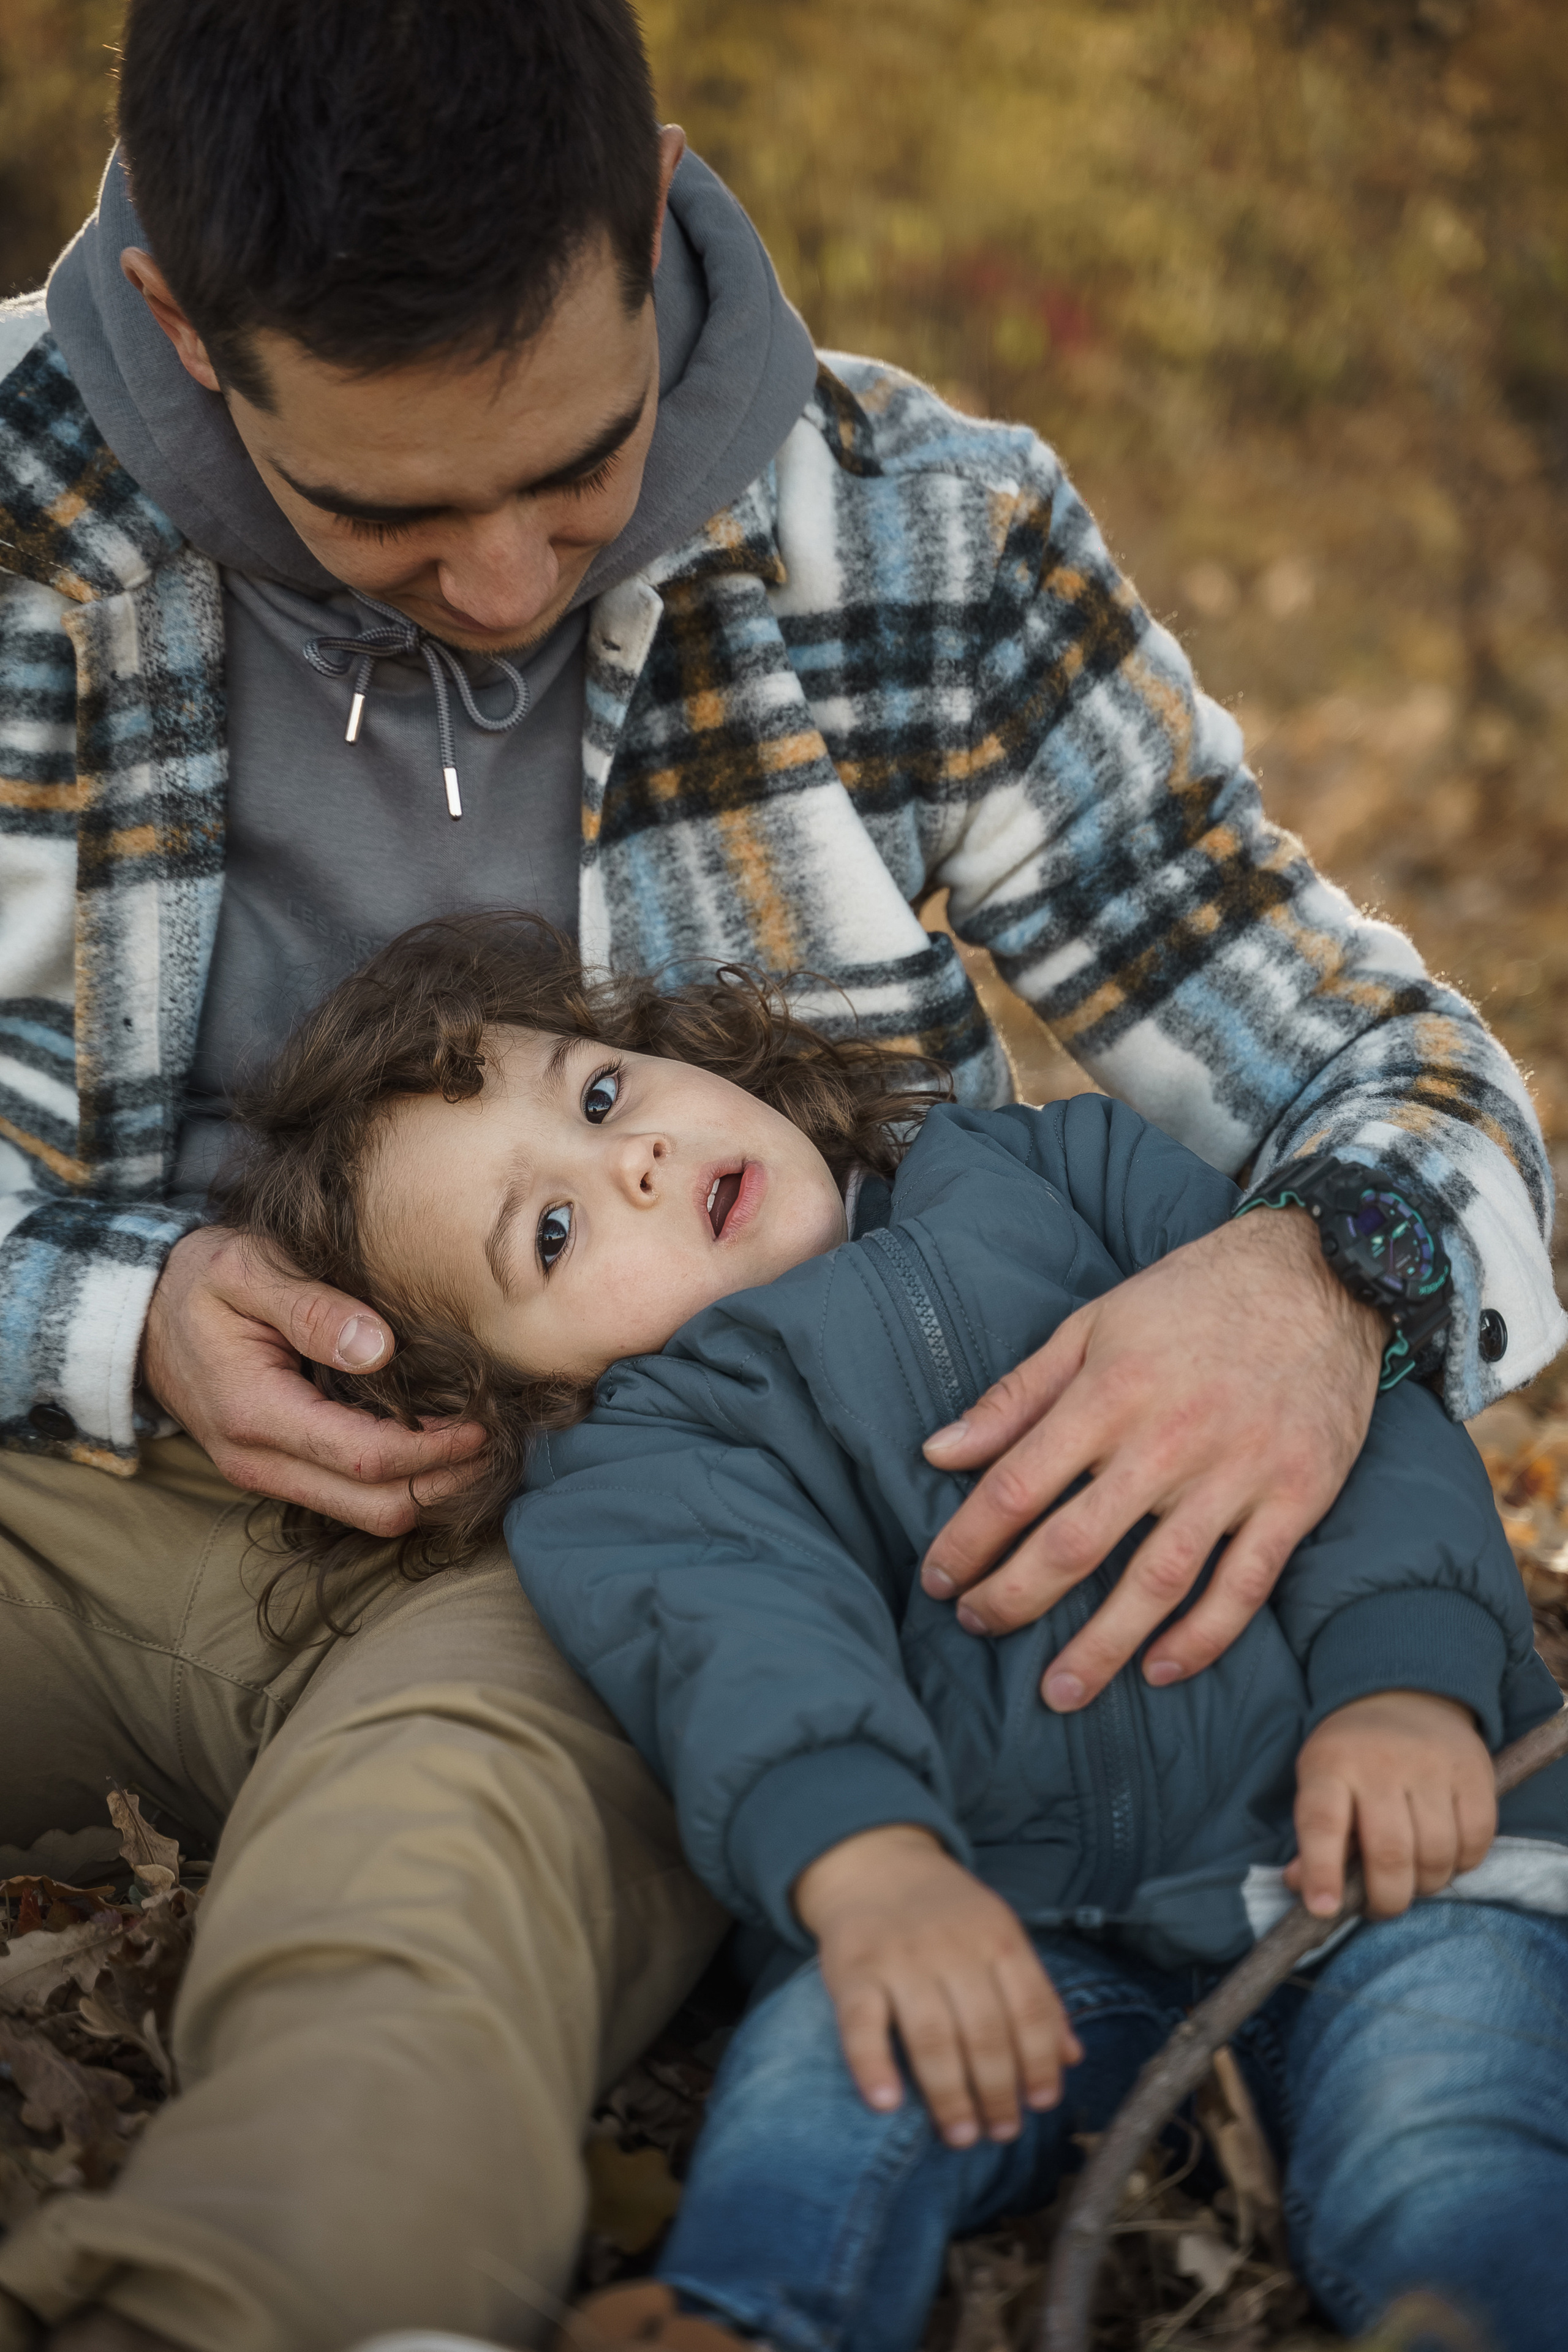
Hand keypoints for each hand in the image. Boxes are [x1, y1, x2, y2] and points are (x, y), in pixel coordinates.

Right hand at [141, 1225, 485, 1532]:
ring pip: (368, 1516)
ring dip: (430, 1489)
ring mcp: (268, 1474)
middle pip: (377, 1508)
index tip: (483, 1423)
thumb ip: (311, 1308)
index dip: (434, 1449)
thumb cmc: (201, 1283)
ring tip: (479, 1446)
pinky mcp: (280, 1471)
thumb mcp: (247, 1270)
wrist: (144, 1316)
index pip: (366, 1459)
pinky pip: (352, 1499)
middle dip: (445, 1483)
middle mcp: (260, 1461)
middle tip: (498, 1442)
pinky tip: (437, 1444)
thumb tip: (379, 1347)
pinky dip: (404, 1482)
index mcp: (256, 1413)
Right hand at [793, 1824, 1080, 2147]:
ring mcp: (901, 1958)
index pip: (1030, 2008)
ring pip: (932, 2036)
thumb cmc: (947, 1914)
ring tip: (962, 2135)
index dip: (1040, 2062)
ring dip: (950, 2095)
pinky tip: (886, 2103)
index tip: (1042, 2104)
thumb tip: (1072, 2058)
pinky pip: (862, 2024)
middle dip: (998, 2091)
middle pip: (984, 2031)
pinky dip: (873, 2065)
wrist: (875, 1863)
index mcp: (997, 1938)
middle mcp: (952, 1947)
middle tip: (1002, 2133)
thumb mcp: (1000, 1936)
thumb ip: (1035, 1994)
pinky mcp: (853, 1970)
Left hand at [919, 1208, 1383, 1709]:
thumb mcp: (1091, 1325)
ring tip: (1057, 1692)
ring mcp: (1237, 1475)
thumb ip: (1016, 1396)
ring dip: (1100, 1647)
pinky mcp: (1296, 1498)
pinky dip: (1203, 1638)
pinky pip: (1244, 1586)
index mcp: (1108, 1393)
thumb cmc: (1191, 1298)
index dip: (967, 1543)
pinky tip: (1159, 1670)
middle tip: (977, 1627)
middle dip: (1014, 1599)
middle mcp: (1168, 1441)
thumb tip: (937, 1451)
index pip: (1015, 1488)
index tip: (938, 1578)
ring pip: (1156, 1583)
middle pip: (1074, 1546)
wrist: (1320, 1273)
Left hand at [1286, 1689, 1494, 1918]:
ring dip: (1426, 1885)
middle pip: (1389, 1853)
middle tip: (1381, 1906)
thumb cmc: (1352, 1754)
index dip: (1323, 1872)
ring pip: (1436, 1854)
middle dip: (1387, 1899)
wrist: (1402, 1694)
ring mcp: (1431, 1765)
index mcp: (1330, 1764)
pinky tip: (1446, 1858)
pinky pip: (1477, 1841)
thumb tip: (1305, 1892)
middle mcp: (1380, 1763)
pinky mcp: (1473, 1771)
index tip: (1323, 1909)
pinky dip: (1463, 1865)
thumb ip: (1313, 1838)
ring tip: (1414, 1880)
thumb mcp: (1318, 1780)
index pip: (1322, 1823)